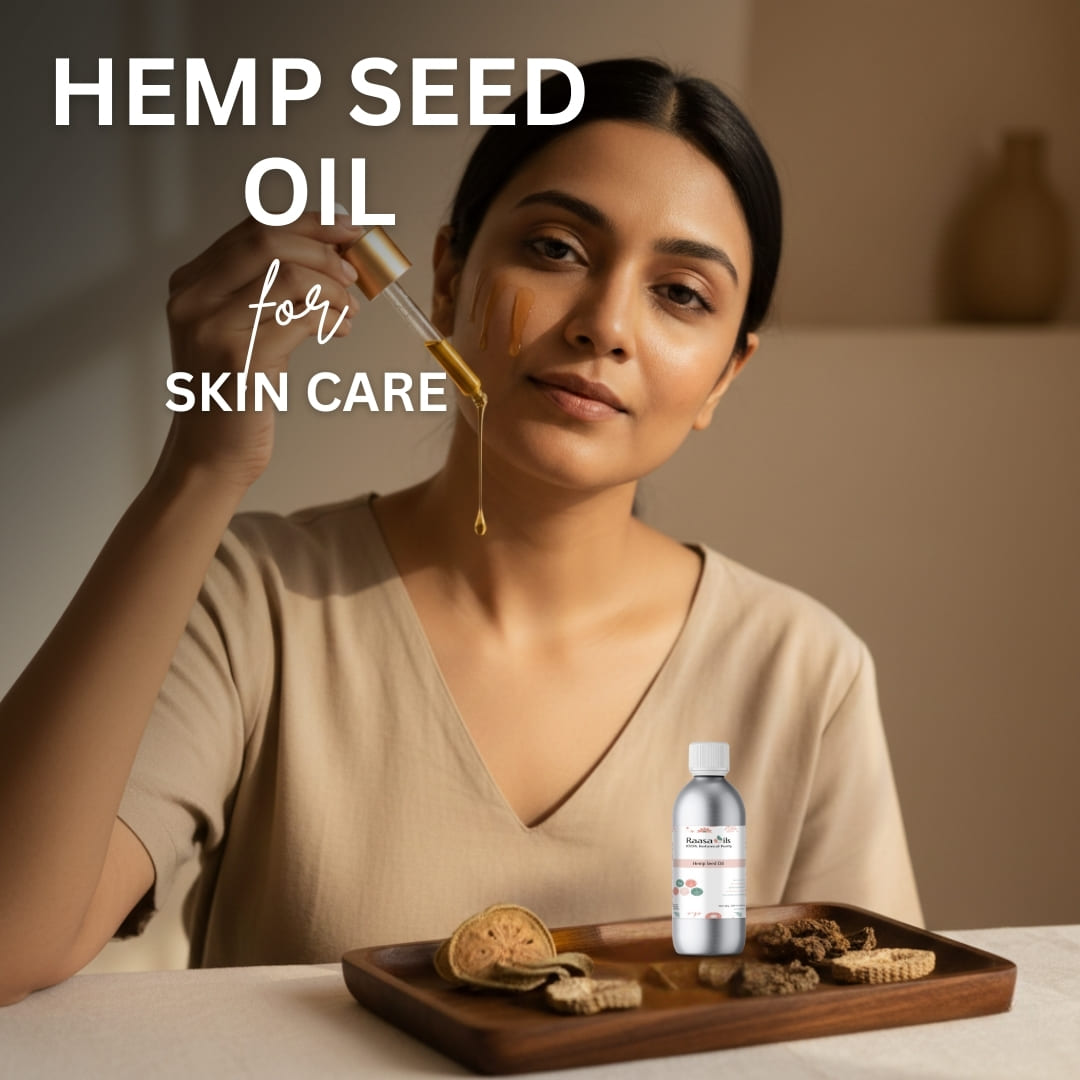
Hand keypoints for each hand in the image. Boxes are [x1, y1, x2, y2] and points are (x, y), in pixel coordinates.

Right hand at [160, 212, 363, 490]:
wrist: (213, 453)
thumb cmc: (236, 393)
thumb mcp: (247, 330)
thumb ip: (273, 291)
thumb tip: (336, 256)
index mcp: (193, 281)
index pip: (256, 228)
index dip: (310, 222)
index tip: (349, 229)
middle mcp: (194, 296)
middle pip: (270, 240)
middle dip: (325, 249)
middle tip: (357, 272)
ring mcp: (211, 324)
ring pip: (290, 275)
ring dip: (334, 289)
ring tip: (350, 311)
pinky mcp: (237, 355)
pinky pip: (300, 317)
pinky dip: (332, 317)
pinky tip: (340, 328)